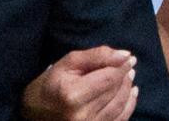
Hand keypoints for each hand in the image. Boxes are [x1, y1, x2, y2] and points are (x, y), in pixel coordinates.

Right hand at [21, 46, 137, 120]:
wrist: (37, 111)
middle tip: (129, 65)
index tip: (129, 58)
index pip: (108, 78)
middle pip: (115, 91)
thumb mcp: (68, 63)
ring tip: (129, 77)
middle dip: (125, 76)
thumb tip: (125, 55)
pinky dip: (129, 105)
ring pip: (120, 106)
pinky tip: (131, 93)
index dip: (122, 66)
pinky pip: (120, 120)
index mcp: (72, 95)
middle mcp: (82, 116)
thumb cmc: (52, 83)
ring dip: (128, 89)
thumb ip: (97, 56)